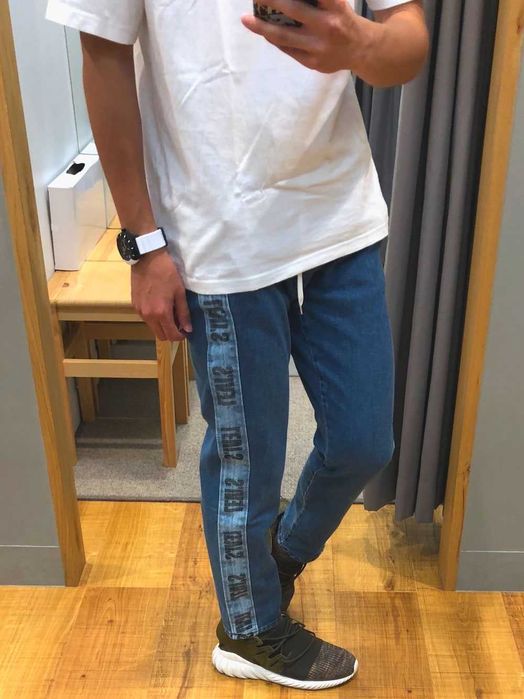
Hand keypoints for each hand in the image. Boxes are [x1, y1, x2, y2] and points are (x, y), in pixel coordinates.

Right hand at [130, 249, 191, 341]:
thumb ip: (183, 313)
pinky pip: (146, 318)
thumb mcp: (179, 292)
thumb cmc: (167, 272)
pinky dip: (154, 317)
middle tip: (179, 323)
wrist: (147, 258)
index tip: (186, 331)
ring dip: (162, 325)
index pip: (171, 335)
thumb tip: (188, 329)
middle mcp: (148, 315)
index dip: (180, 336)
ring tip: (169, 312)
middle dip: (171, 333)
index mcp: (161, 313)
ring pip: (152, 327)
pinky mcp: (134, 304)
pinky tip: (159, 305)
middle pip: (161, 335)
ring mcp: (139, 310)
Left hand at [241, 0, 374, 73]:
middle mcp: (327, 26)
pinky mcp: (312, 62)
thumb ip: (318, 1)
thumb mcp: (336, 3)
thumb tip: (284, 2)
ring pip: (284, 36)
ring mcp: (318, 47)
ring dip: (262, 27)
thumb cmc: (344, 20)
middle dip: (271, 0)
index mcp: (335, 7)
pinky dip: (274, 39)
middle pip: (293, 10)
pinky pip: (287, 49)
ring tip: (246, 19)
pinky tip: (264, 31)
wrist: (362, 51)